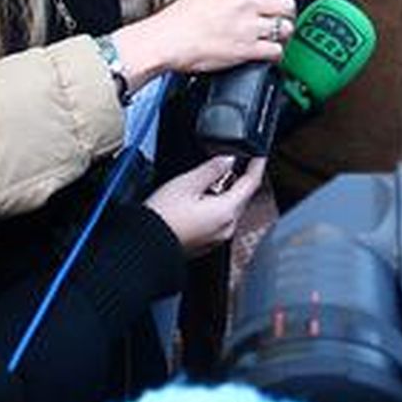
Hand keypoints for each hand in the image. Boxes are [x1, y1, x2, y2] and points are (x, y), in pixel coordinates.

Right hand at [115, 0, 313, 81]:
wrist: (166, 40)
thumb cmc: (181, 18)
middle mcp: (247, 3)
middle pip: (288, 4)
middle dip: (289, 13)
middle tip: (283, 19)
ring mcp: (248, 27)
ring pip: (286, 28)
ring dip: (284, 34)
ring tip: (275, 37)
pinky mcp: (246, 49)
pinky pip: (276, 51)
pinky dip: (276, 54)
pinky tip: (268, 53)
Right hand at [145, 156, 264, 254]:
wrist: (142, 246)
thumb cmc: (160, 218)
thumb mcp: (186, 183)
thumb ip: (211, 169)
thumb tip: (226, 159)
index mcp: (226, 211)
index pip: (251, 184)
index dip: (256, 166)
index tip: (259, 156)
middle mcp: (226, 228)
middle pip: (241, 197)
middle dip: (237, 179)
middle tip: (227, 163)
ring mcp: (217, 238)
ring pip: (230, 209)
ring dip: (223, 193)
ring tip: (202, 183)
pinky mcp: (206, 244)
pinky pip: (218, 220)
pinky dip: (214, 208)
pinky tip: (196, 201)